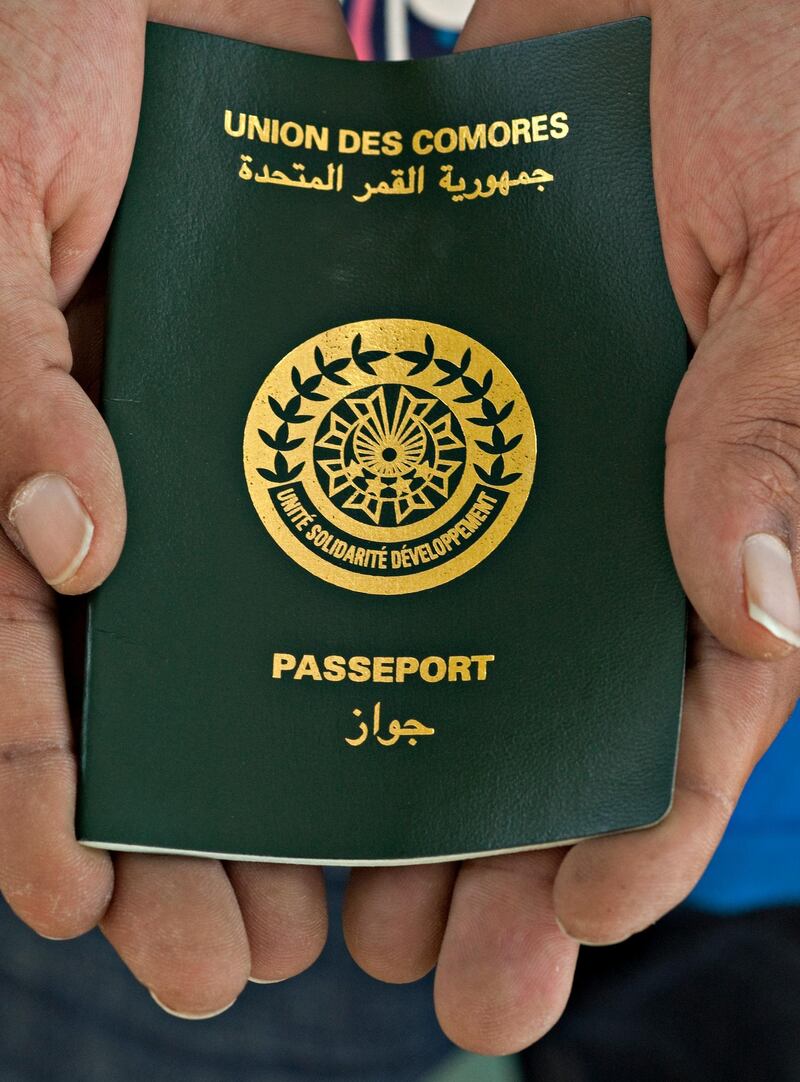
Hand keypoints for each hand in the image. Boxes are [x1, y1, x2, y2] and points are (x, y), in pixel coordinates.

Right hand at [0, 0, 352, 1017]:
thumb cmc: (28, 59)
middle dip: (170, 839)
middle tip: (228, 962)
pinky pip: (358, 547)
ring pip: (250, 656)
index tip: (77, 900)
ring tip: (335, 914)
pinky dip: (378, 643)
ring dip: (284, 782)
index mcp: (11, 461)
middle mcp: (118, 488)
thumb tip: (75, 549)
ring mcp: (225, 462)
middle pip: (133, 700)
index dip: (33, 787)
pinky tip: (413, 735)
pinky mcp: (325, 416)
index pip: (12, 664)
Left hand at [342, 0, 799, 1053]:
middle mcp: (601, 500)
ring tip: (329, 903)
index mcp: (726, 492)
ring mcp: (491, 450)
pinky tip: (259, 709)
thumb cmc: (784, 81)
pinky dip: (304, 608)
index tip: (576, 921)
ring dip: (383, 768)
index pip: (690, 701)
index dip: (642, 822)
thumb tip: (756, 602)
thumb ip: (784, 420)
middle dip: (496, 852)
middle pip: (546, 714)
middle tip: (435, 980)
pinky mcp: (397, 382)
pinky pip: (340, 510)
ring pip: (431, 645)